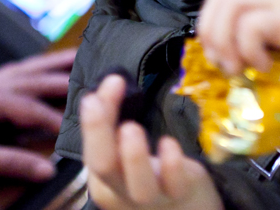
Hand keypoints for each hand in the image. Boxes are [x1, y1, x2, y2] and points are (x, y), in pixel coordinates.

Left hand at [0, 48, 75, 180]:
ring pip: (25, 68)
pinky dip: (31, 68)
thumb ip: (12, 162)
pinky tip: (38, 68)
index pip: (33, 108)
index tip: (76, 129)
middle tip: (92, 72)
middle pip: (35, 77)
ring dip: (51, 63)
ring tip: (75, 56)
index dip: (56, 119)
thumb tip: (45, 169)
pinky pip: (12, 72)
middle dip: (65, 76)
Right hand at [80, 74, 221, 209]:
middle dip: (98, 131)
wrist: (187, 209)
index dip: (94, 118)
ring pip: (137, 184)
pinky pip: (174, 184)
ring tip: (130, 127)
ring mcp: (152, 198)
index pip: (92, 149)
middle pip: (104, 166)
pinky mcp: (181, 194)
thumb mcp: (130, 152)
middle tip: (94, 99)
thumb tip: (111, 82)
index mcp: (106, 178)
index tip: (106, 82)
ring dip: (133, 156)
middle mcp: (123, 191)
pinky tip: (169, 144)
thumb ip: (118, 122)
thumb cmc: (154, 177)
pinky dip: (171, 165)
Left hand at [197, 0, 279, 106]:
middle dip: (210, 34)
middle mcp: (273, 3)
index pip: (221, 1)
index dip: (210, 30)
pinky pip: (255, 23)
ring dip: (226, 39)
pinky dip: (249, 47)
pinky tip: (267, 67)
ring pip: (230, 1)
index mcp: (268, 13)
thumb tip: (229, 98)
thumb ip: (260, 80)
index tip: (224, 64)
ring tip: (244, 66)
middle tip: (229, 66)